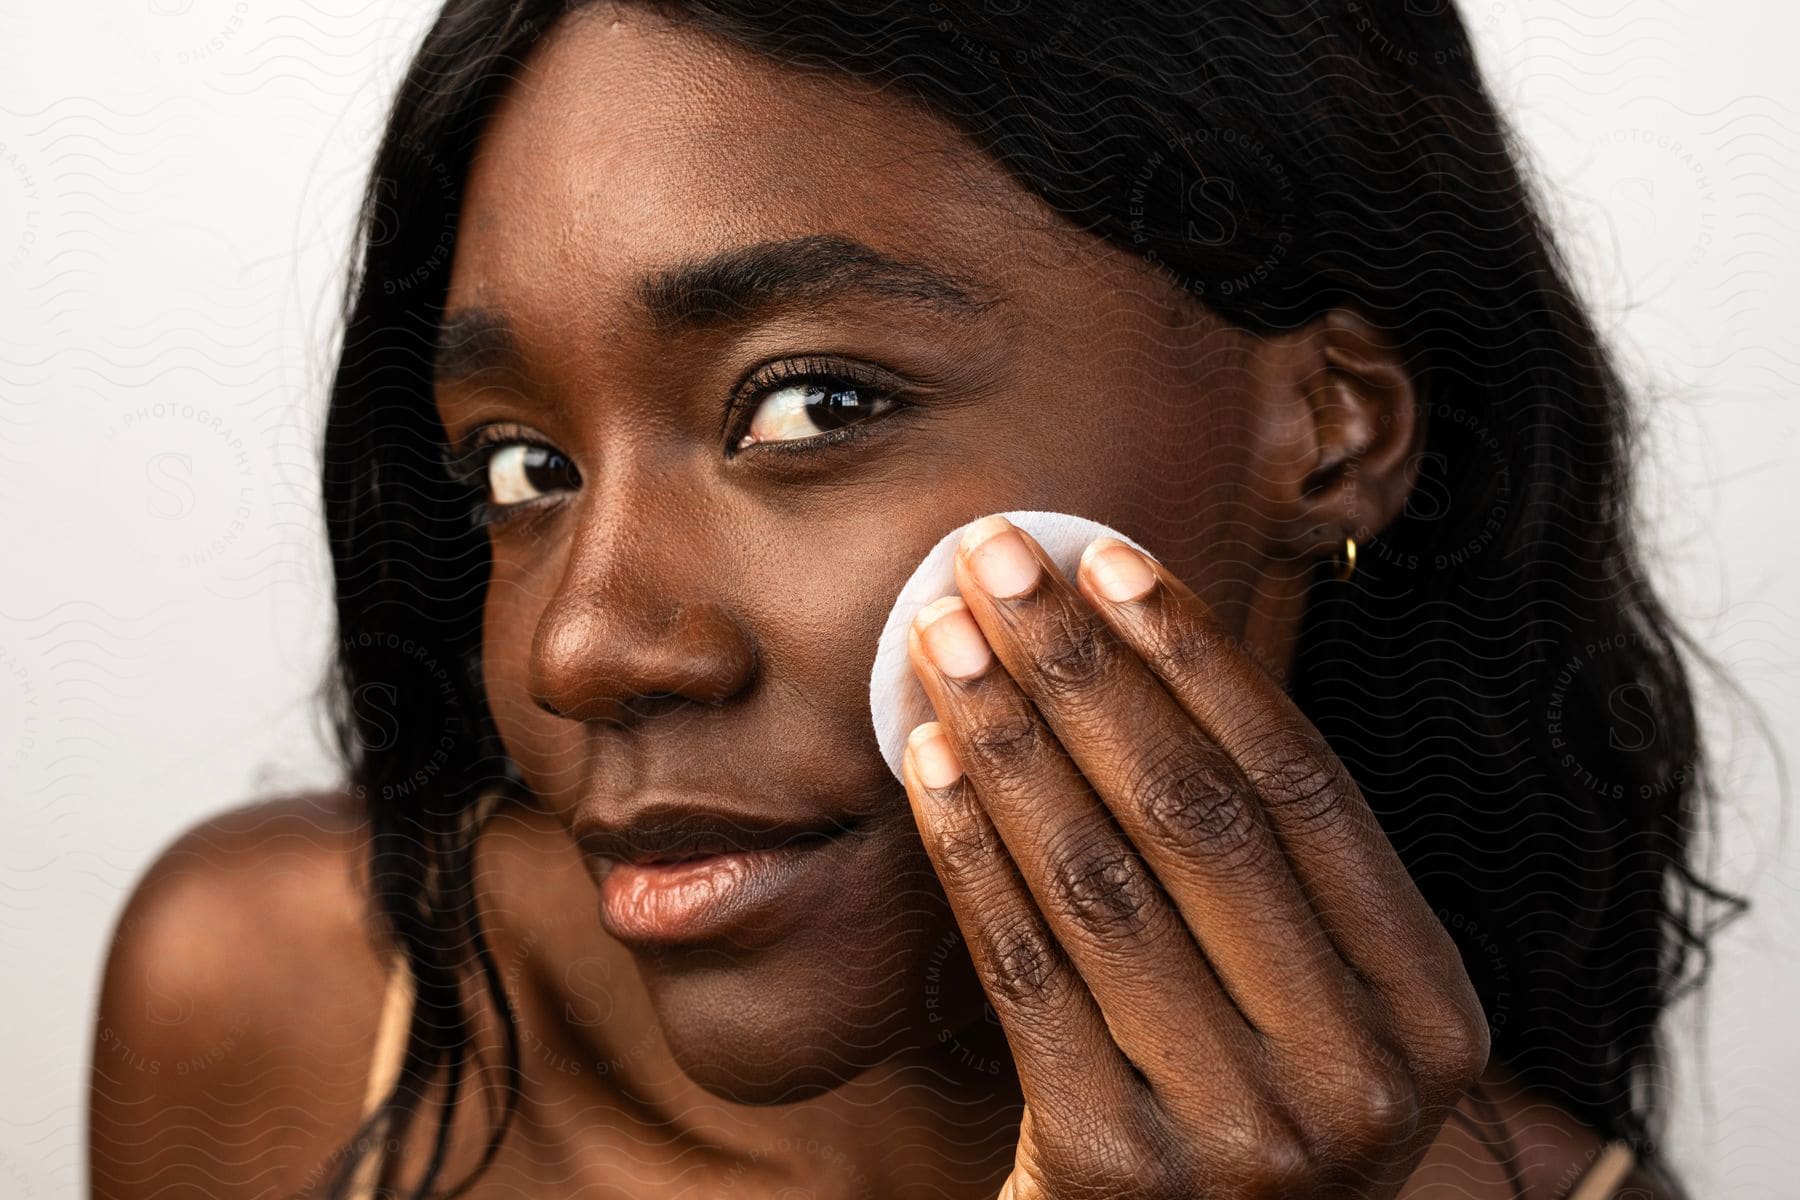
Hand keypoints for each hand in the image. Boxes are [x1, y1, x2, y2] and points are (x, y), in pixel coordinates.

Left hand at [900, 514, 1489, 1198]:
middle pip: (1200, 818)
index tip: (1107, 559)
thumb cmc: (1238, 1108)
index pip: (1307, 789)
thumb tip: (1134, 641)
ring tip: (941, 636)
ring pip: (1101, 881)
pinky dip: (968, 849)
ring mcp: (1241, 1137)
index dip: (1199, 659)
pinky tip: (926, 758)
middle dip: (1083, 670)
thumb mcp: (1308, 1002)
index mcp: (1431, 1016)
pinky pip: (1021, 970)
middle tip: (996, 562)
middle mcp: (1358, 1081)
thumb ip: (1266, 867)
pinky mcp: (1113, 1171)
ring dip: (1011, 737)